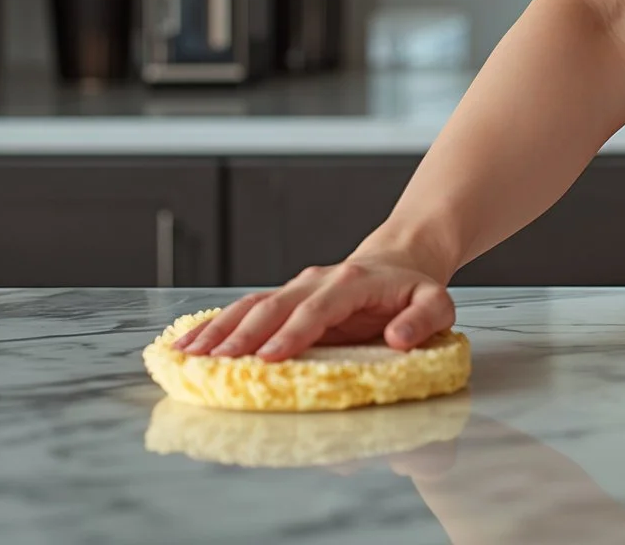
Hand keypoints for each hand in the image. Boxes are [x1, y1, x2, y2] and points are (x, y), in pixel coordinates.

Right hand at [172, 254, 454, 360]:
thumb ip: (423, 320)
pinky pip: (244, 309)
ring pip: (250, 305)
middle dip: (244, 336)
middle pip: (273, 306)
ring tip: (189, 356)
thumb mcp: (436, 303)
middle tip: (218, 364)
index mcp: (351, 283)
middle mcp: (316, 281)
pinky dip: (214, 325)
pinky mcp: (284, 298)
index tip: (270, 358)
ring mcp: (296, 288)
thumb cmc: (415, 289)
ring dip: (219, 330)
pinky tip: (187, 343)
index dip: (293, 333)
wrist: (400, 259)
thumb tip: (400, 338)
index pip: (318, 309)